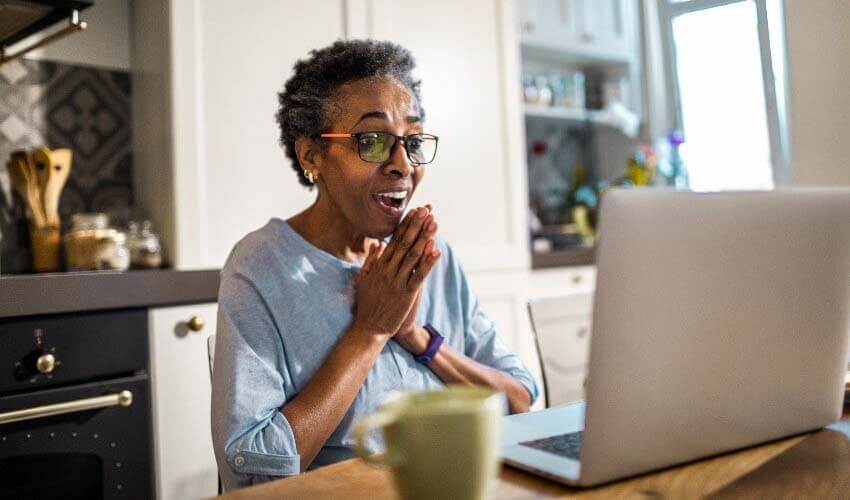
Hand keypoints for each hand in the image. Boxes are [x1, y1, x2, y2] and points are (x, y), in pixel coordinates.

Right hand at [352, 206, 439, 337]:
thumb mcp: (363, 280)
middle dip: (416, 226)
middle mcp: (388, 271)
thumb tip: (377, 244)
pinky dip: (428, 263)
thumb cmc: (367, 305)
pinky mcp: (406, 294)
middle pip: (404, 244)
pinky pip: (419, 276)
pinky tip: (436, 251)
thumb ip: (370, 261)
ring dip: (424, 238)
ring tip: (433, 223)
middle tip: (426, 210)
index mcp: (379, 266)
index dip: (405, 225)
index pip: (394, 240)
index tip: (414, 212)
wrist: (369, 328)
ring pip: (413, 256)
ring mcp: (397, 282)